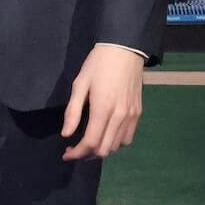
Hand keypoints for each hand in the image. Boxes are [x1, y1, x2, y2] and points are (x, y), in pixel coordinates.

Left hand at [60, 44, 143, 160]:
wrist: (125, 50)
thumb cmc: (98, 64)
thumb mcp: (79, 84)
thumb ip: (73, 111)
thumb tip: (66, 134)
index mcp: (103, 108)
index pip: (91, 142)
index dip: (77, 153)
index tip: (66, 153)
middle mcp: (120, 116)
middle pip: (104, 149)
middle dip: (87, 154)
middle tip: (75, 149)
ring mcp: (131, 116)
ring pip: (117, 146)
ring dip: (101, 149)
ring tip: (89, 143)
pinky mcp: (138, 113)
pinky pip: (127, 138)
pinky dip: (115, 142)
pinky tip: (105, 134)